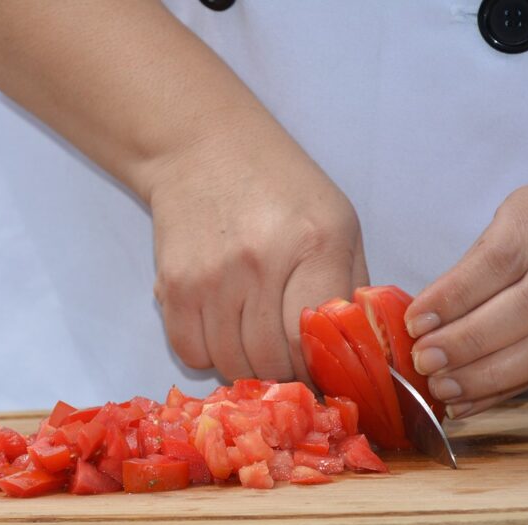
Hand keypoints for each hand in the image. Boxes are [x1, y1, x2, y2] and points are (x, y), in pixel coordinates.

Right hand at [148, 127, 368, 382]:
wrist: (201, 149)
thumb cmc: (279, 186)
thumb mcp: (337, 221)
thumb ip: (350, 285)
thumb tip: (355, 351)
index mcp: (316, 244)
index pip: (316, 341)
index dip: (318, 370)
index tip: (321, 371)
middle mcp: (260, 263)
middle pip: (271, 361)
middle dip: (284, 374)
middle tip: (289, 363)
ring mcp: (211, 277)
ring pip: (230, 364)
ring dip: (246, 367)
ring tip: (255, 343)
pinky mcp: (172, 286)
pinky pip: (191, 352)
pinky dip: (208, 354)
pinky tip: (221, 330)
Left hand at [405, 180, 527, 418]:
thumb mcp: (500, 229)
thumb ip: (467, 271)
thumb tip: (416, 324)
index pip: (500, 259)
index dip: (456, 295)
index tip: (415, 322)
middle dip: (470, 340)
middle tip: (426, 360)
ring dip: (488, 374)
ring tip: (442, 387)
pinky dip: (506, 390)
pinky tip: (468, 401)